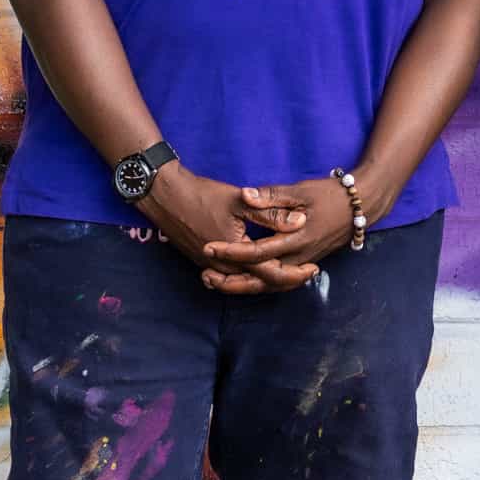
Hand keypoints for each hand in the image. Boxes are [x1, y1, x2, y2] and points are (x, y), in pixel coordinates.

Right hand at [140, 165, 307, 285]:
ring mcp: (211, 266)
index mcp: (235, 254)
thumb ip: (271, 214)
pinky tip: (261, 267)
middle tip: (309, 274)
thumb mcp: (240, 201)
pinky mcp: (204, 262)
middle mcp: (223, 267)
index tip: (315, 269)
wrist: (164, 195)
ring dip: (269, 279)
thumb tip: (301, 221)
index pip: (272, 274)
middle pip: (260, 284)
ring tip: (291, 272)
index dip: (295, 274)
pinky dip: (251, 274)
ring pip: (246, 282)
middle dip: (286, 280)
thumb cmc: (201, 195)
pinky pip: (232, 276)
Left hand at [202, 176, 363, 292]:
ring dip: (243, 287)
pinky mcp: (304, 263)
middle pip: (261, 279)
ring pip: (269, 285)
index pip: (258, 251)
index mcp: (296, 239)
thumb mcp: (301, 190)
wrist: (359, 207)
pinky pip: (278, 281)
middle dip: (232, 281)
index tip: (209, 247)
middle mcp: (299, 257)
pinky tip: (241, 280)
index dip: (231, 251)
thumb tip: (247, 195)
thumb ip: (272, 196)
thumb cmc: (330, 195)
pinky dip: (258, 284)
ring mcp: (302, 263)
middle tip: (206, 276)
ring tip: (216, 282)